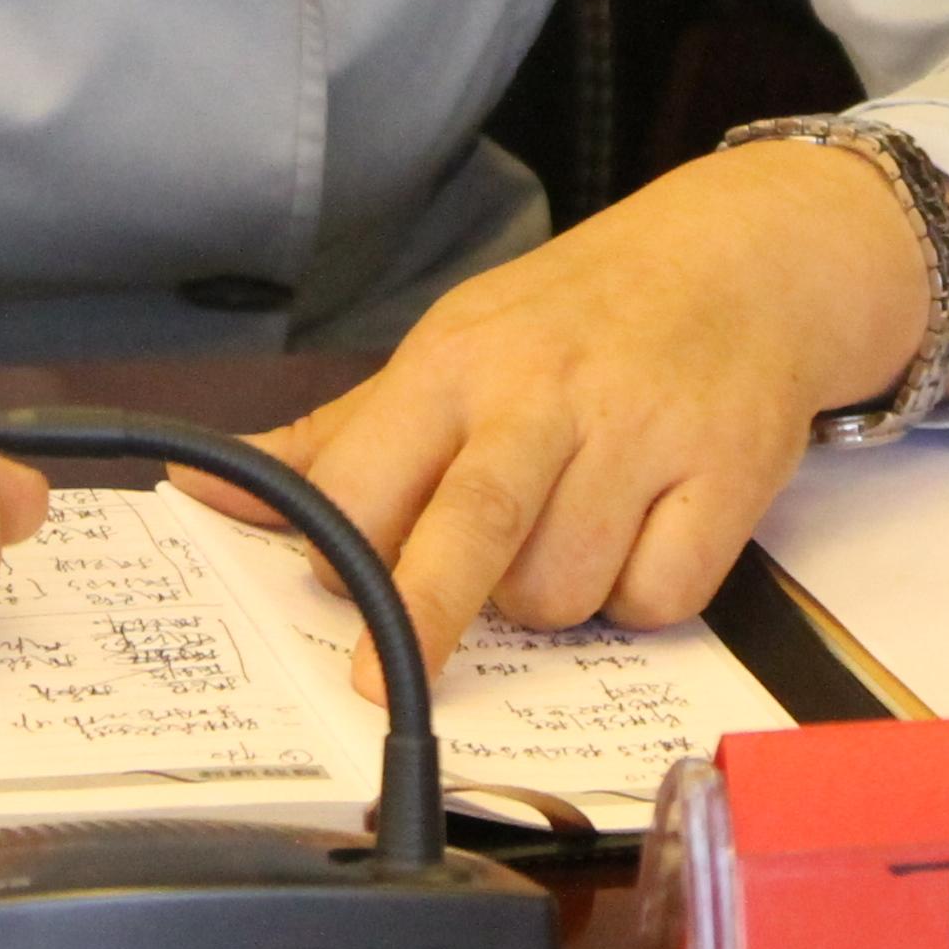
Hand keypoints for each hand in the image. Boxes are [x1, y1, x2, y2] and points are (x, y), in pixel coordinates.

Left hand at [182, 137, 948, 692]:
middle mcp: (546, 394)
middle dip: (420, 616)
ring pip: (563, 593)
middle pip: (469, 528)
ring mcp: (642, 433)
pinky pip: (660, 598)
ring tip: (570, 533)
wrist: (743, 258)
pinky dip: (643, 597)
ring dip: (554, 601)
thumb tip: (205, 487)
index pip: (368, 478)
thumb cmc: (575, 319)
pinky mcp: (729, 471)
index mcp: (456, 363)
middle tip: (379, 690)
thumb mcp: (451, 346)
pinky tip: (646, 535)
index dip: (341, 551)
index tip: (334, 588)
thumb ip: (335, 434)